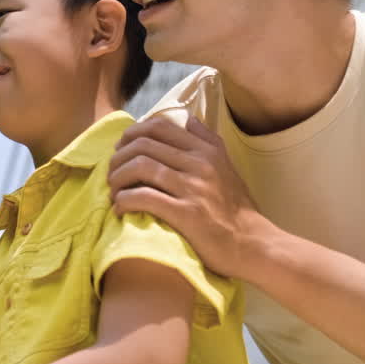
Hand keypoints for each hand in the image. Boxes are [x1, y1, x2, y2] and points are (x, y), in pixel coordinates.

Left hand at [108, 115, 269, 278]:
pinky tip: (119, 209)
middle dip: (119, 157)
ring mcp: (193, 188)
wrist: (253, 245)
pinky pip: (144, 198)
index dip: (132, 135)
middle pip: (144, 145)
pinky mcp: (186, 213)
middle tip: (111, 173)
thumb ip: (208, 140)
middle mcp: (199, 164)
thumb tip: (189, 118)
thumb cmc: (237, 209)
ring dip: (117, 178)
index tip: (122, 150)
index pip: (159, 127)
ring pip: (140, 168)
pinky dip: (124, 201)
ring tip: (113, 191)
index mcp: (206, 151)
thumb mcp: (227, 167)